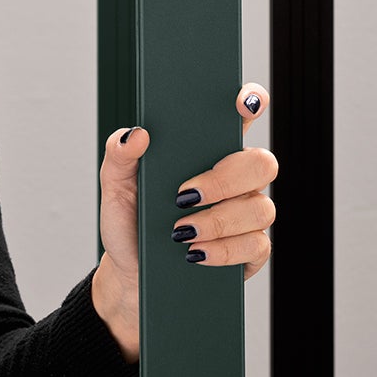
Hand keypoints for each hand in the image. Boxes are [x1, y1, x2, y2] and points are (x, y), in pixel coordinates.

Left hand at [93, 85, 276, 356]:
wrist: (133, 275)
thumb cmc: (130, 222)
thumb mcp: (114, 186)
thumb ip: (119, 154)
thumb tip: (138, 134)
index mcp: (207, 150)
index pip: (241, 115)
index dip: (251, 102)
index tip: (242, 104)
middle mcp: (236, 178)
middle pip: (262, 162)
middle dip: (225, 179)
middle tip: (185, 195)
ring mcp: (248, 213)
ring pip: (260, 207)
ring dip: (218, 221)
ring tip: (181, 233)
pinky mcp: (252, 251)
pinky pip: (256, 245)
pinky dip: (223, 250)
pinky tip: (196, 254)